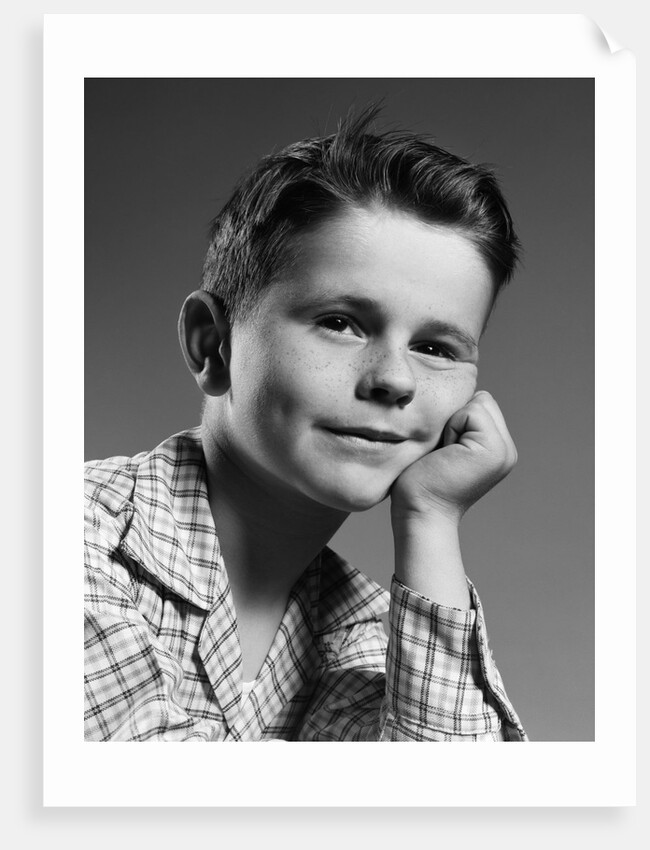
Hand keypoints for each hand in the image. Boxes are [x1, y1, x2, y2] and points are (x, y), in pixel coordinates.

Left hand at [391, 391, 517, 524]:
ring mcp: (505, 451)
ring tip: (445, 453)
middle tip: (444, 452)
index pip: (480, 403)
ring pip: (478, 402)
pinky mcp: (494, 449)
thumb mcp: (444, 444)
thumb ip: (460, 423)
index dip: (455, 417)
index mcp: (497, 448)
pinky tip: (446, 454)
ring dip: (453, 423)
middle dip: (456, 417)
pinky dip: (452, 427)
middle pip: (482, 399)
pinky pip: (471, 411)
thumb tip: (461, 394)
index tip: (443, 450)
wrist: (419, 512)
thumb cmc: (419, 481)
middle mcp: (507, 449)